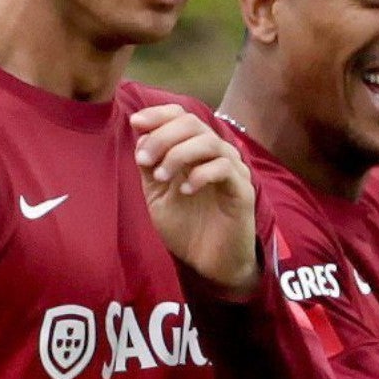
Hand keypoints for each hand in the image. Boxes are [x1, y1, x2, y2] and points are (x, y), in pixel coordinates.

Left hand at [130, 104, 257, 297]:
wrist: (209, 263)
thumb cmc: (186, 227)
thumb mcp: (156, 194)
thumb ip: (149, 165)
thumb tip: (140, 135)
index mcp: (196, 150)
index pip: (182, 116)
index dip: (159, 114)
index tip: (136, 123)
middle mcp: (216, 153)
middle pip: (192, 123)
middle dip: (162, 136)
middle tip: (144, 160)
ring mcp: (233, 170)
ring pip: (208, 142)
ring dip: (178, 155)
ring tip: (161, 178)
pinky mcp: (243, 190)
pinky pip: (224, 168)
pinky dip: (200, 174)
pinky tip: (185, 191)